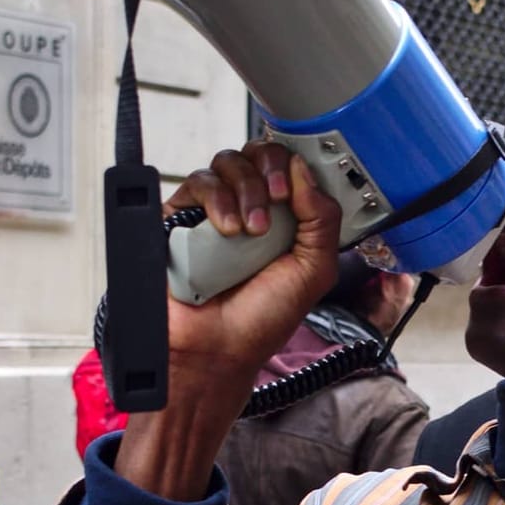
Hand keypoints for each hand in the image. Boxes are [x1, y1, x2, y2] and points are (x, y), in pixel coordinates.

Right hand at [116, 142, 341, 498]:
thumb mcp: (314, 271)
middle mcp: (253, 209)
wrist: (215, 350)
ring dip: (247, 188)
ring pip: (230, 162)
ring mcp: (216, 210)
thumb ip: (323, 219)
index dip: (299, 165)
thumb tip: (305, 170)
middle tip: (278, 198)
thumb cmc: (261, 320)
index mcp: (288, 219)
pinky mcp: (181, 215)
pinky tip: (227, 228)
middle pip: (260, 154)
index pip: (294, 168)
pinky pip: (198, 182)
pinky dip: (217, 198)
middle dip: (272, 170)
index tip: (301, 184)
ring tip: (251, 229)